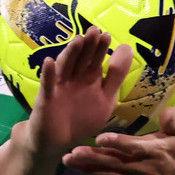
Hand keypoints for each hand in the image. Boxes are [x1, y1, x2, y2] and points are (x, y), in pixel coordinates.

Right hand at [28, 26, 132, 156]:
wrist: (58, 143)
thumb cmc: (82, 119)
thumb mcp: (106, 99)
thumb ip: (116, 76)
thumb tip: (127, 48)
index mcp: (88, 78)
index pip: (95, 59)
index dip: (101, 48)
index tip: (107, 35)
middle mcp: (73, 78)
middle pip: (81, 59)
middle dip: (88, 46)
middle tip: (94, 30)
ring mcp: (59, 87)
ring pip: (65, 67)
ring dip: (71, 54)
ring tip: (78, 40)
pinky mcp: (46, 99)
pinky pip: (47, 85)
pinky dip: (48, 74)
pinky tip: (49, 62)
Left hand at [62, 106, 174, 174]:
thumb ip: (173, 122)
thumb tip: (167, 109)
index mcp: (155, 151)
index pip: (134, 147)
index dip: (117, 143)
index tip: (100, 137)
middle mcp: (141, 168)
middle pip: (114, 163)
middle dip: (92, 157)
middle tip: (72, 151)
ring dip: (85, 170)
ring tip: (66, 162)